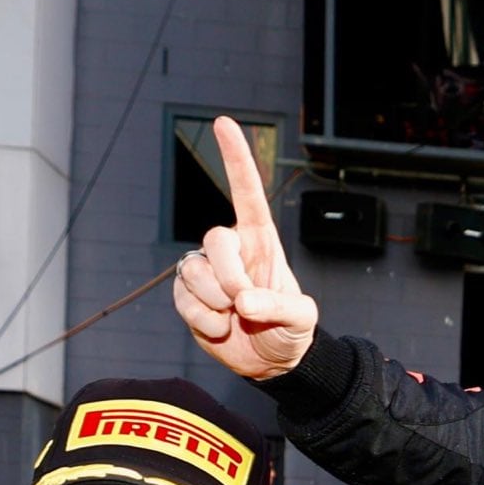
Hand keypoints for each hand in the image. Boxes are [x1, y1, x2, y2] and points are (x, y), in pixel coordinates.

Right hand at [171, 115, 319, 377]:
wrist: (273, 362)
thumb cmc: (292, 330)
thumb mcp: (301, 319)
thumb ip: (279, 307)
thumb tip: (243, 301)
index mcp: (260, 241)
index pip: (246, 192)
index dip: (235, 158)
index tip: (223, 122)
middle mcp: (230, 249)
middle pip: (213, 239)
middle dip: (228, 275)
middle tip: (244, 303)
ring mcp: (206, 271)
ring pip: (191, 271)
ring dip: (214, 302)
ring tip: (235, 318)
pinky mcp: (188, 297)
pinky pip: (182, 300)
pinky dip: (203, 321)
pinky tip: (221, 327)